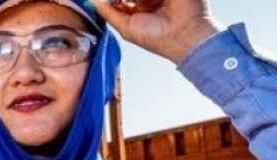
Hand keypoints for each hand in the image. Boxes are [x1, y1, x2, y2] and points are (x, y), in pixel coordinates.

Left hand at [90, 0, 221, 63]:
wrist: (183, 35)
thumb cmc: (157, 38)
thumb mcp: (125, 27)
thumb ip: (108, 12)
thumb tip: (93, 1)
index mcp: (137, 10)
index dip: (111, 0)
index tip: (106, 0)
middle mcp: (148, 0)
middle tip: (124, 1)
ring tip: (140, 4)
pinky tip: (145, 2)